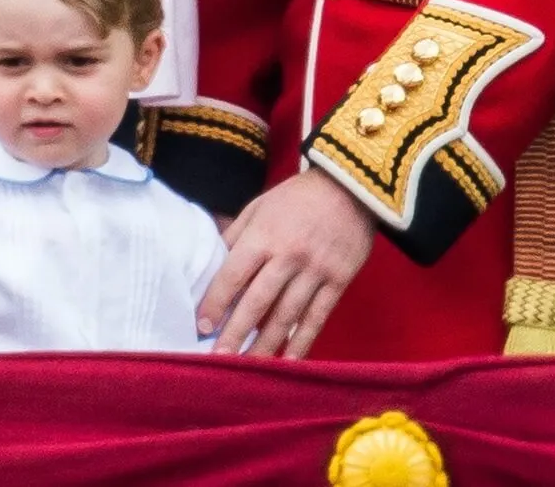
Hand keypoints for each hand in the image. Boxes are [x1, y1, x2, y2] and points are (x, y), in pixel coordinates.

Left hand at [199, 167, 375, 358]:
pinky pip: (317, 317)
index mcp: (264, 236)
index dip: (216, 302)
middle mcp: (289, 256)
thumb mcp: (258, 206)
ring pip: (286, 316)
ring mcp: (316, 270)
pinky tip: (289, 361)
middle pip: (258, 302)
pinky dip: (302, 342)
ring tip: (248, 367)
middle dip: (236, 333)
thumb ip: (234, 236)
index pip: (234, 275)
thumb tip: (209, 263)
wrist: (351, 186)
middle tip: (219, 360)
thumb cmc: (297, 197)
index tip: (202, 325)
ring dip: (266, 345)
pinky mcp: (339, 281)